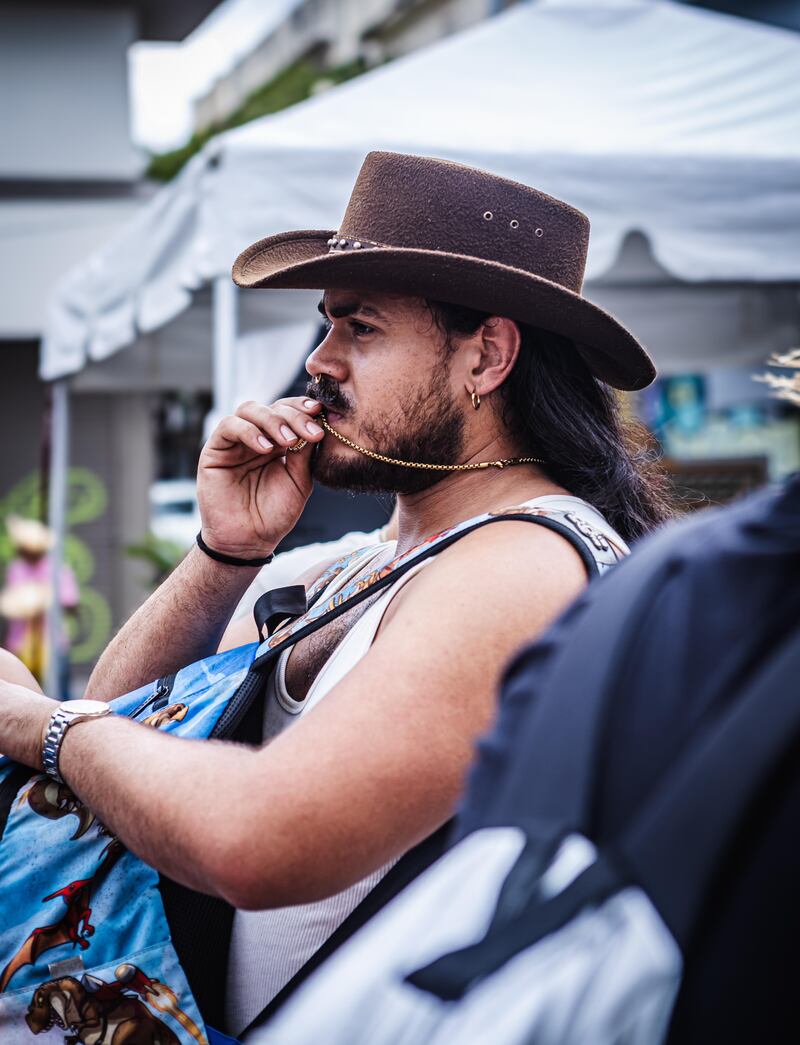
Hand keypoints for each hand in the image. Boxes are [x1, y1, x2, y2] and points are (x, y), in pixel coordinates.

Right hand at [197, 397, 324, 558]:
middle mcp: (257, 436)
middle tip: (310, 432)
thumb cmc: (275, 513)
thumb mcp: (299, 481)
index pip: (290, 412)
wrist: (250, 540)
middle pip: (273, 407)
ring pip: (250, 410)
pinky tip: (265, 448)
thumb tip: (318, 423)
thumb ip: (305, 453)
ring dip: (272, 420)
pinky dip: (249, 432)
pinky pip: (229, 427)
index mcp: (279, 441)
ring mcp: (235, 441)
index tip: (320, 412)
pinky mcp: (215, 449)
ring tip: (288, 441)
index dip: (303, 407)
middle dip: (294, 416)